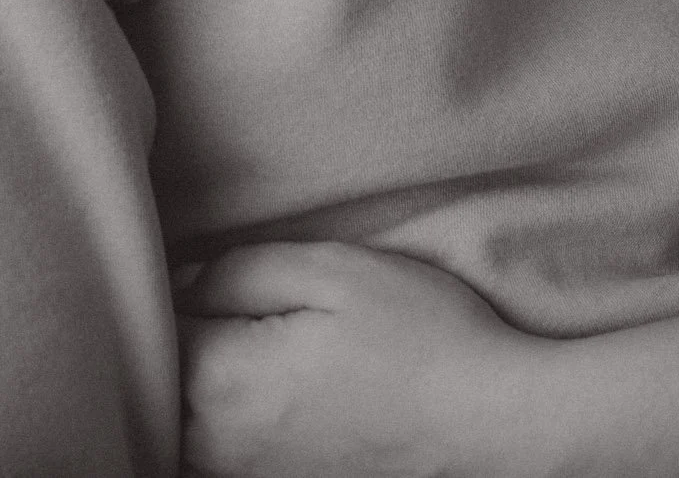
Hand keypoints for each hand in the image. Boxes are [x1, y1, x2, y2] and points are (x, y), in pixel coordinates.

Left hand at [179, 239, 534, 477]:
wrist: (482, 422)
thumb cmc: (418, 337)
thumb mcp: (335, 271)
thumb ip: (243, 269)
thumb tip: (184, 278)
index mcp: (223, 378)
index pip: (156, 323)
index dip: (176, 283)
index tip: (211, 263)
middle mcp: (213, 442)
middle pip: (157, 377)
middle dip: (180, 329)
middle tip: (227, 291)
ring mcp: (238, 475)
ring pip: (176, 418)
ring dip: (193, 375)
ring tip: (242, 334)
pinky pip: (206, 448)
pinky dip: (214, 414)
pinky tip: (261, 383)